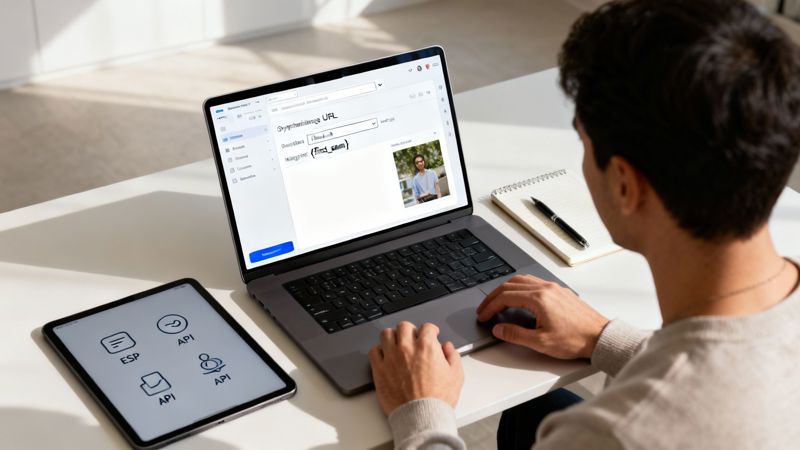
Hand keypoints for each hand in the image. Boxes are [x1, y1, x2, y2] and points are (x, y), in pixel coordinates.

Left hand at [368, 321, 463, 415]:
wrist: (421, 416)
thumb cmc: (438, 399)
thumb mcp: (456, 376)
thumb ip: (453, 356)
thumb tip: (448, 347)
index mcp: (426, 347)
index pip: (426, 327)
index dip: (431, 330)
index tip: (431, 333)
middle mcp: (407, 348)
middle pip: (404, 326)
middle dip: (410, 330)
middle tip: (413, 337)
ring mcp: (391, 357)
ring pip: (386, 334)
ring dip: (392, 336)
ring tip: (396, 343)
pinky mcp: (379, 369)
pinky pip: (374, 351)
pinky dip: (379, 351)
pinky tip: (385, 357)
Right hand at [476, 274, 608, 358]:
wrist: (600, 337)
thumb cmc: (576, 340)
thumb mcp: (541, 342)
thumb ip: (516, 335)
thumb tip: (499, 329)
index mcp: (539, 299)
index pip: (505, 297)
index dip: (490, 307)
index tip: (483, 316)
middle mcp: (545, 289)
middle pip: (510, 285)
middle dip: (493, 296)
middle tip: (484, 309)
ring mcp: (553, 288)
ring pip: (522, 280)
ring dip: (505, 289)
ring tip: (497, 302)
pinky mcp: (559, 291)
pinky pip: (533, 282)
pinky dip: (519, 287)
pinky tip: (518, 298)